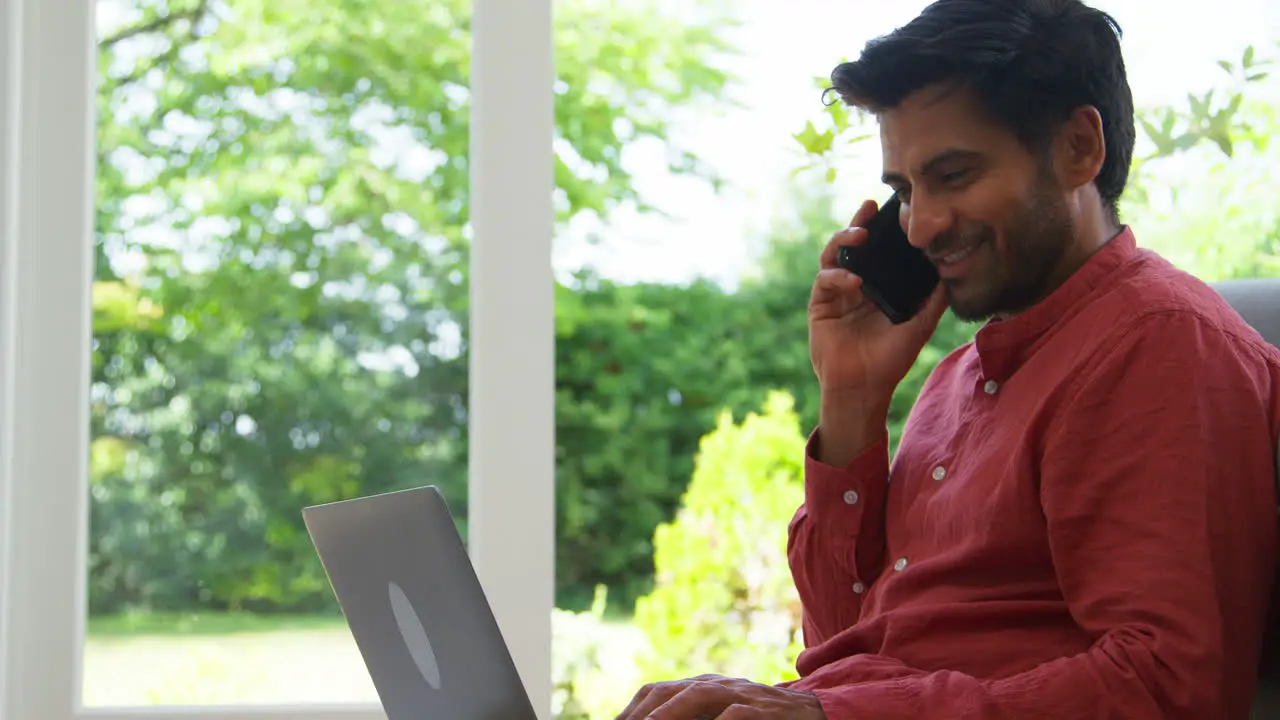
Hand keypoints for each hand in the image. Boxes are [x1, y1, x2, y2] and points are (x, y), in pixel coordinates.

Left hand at [614, 674, 825, 718]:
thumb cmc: (759, 718)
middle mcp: (715, 685)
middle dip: (642, 714)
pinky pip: (736, 714)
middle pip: (668, 691)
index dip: (631, 710)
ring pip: (697, 697)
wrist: (812, 712)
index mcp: (701, 686)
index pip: (656, 691)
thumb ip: (692, 718)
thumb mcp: (721, 715)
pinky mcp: (762, 709)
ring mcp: (739, 694)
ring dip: (670, 715)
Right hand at [809, 199, 947, 402]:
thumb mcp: (920, 326)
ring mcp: (835, 294)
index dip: (882, 230)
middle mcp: (854, 286)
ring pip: (833, 255)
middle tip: (868, 207)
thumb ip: (934, 301)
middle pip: (852, 246)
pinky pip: (824, 280)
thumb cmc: (890, 360)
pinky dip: (838, 275)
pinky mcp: (820, 306)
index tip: (893, 210)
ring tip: (860, 235)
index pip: (877, 251)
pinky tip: (854, 279)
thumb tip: (952, 274)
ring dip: (843, 240)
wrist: (865, 387)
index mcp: (876, 287)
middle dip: (858, 223)